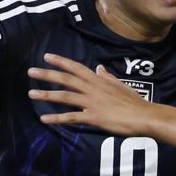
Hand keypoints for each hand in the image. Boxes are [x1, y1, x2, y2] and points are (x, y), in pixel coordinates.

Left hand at [28, 53, 151, 136]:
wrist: (144, 116)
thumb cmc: (135, 102)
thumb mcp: (121, 85)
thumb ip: (107, 77)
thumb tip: (99, 68)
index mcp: (99, 81)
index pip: (77, 68)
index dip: (61, 61)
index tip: (47, 56)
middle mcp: (93, 89)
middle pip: (66, 79)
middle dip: (47, 74)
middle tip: (31, 71)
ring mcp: (92, 103)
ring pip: (65, 96)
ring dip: (46, 94)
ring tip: (31, 94)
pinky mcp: (93, 117)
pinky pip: (71, 117)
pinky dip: (57, 118)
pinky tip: (44, 119)